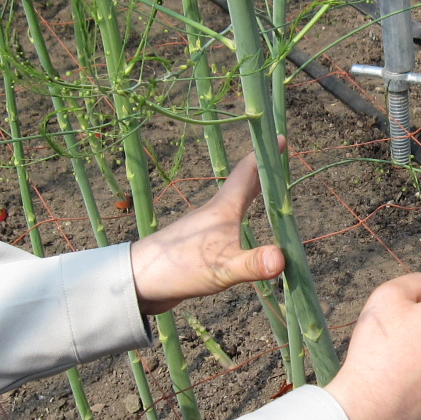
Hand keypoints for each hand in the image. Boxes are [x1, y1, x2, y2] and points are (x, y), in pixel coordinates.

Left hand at [129, 152, 284, 314]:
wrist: (138, 280)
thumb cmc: (178, 267)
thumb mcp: (222, 268)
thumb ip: (252, 264)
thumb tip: (281, 259)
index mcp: (223, 209)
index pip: (247, 173)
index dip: (265, 156)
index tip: (282, 138)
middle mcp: (215, 212)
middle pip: (243, 184)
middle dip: (263, 171)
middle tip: (282, 159)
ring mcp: (206, 226)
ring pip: (235, 202)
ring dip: (252, 192)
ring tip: (271, 191)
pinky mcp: (200, 242)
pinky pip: (229, 221)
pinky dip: (243, 215)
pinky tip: (244, 227)